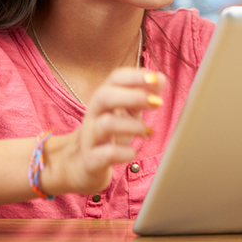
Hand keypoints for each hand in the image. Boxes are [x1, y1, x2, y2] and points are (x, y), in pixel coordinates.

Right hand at [41, 67, 165, 196]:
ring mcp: (89, 137)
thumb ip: (142, 95)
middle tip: (158, 102)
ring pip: (105, 124)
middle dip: (133, 96)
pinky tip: (133, 153)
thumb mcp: (126, 111)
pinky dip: (122, 153)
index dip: (135, 76)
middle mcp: (93, 114)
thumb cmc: (108, 133)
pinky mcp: (90, 161)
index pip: (115, 78)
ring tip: (148, 132)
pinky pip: (104, 155)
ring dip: (132, 125)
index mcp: (103, 98)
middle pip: (104, 96)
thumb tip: (162, 79)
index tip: (157, 78)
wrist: (79, 165)